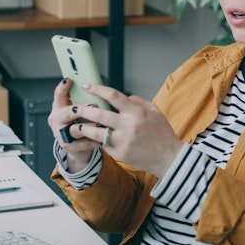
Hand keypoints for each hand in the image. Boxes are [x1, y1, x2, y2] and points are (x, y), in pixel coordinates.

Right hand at [47, 79, 102, 172]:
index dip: (62, 88)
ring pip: (74, 129)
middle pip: (66, 113)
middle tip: (93, 105)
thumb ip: (83, 99)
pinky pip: (82, 143)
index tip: (69, 80)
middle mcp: (57, 120)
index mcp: (59, 107)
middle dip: (80, 109)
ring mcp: (61, 134)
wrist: (77, 146)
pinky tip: (102, 139)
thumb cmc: (80, 123)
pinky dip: (93, 141)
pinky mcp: (68, 146)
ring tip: (100, 124)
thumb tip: (97, 87)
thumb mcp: (79, 109)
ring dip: (89, 126)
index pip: (58, 95)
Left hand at [68, 83, 184, 178]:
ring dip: (84, 128)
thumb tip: (125, 96)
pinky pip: (104, 145)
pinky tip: (95, 139)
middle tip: (75, 108)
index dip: (97, 89)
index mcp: (137, 112)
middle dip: (83, 110)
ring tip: (77, 125)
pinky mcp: (121, 154)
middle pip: (99, 114)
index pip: (113, 95)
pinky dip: (99, 141)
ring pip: (96, 133)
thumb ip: (138, 102)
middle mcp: (129, 125)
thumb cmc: (163, 133)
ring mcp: (124, 141)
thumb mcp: (155, 112)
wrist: (169, 158)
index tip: (86, 86)